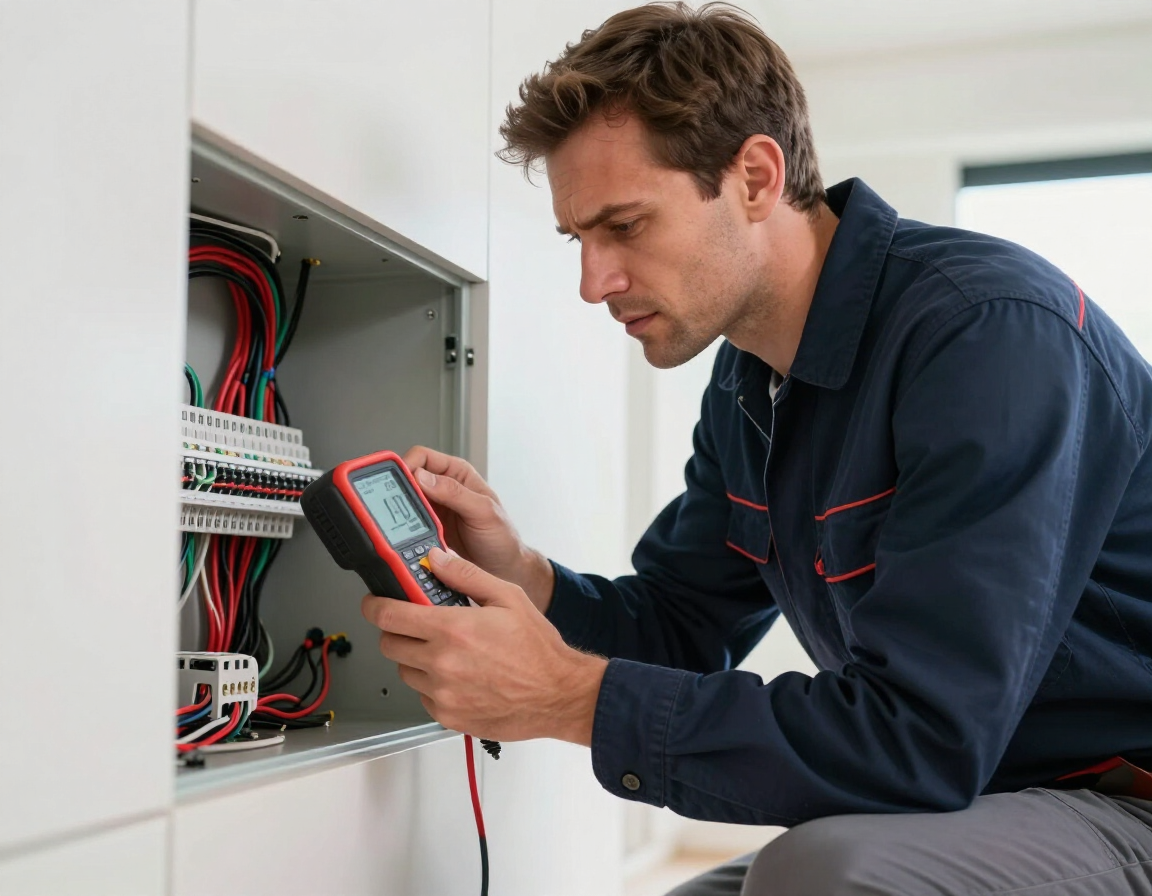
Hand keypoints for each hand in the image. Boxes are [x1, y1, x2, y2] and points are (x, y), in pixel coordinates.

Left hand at [362, 548, 606, 743]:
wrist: (557, 695)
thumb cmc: (537, 649)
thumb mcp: (508, 597)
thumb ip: (467, 575)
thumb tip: (437, 560)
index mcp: (452, 629)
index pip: (389, 616)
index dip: (375, 606)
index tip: (374, 603)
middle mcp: (442, 663)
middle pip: (390, 645)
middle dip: (399, 632)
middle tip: (419, 626)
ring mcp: (443, 694)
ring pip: (405, 672)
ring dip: (416, 659)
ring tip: (447, 653)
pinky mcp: (448, 717)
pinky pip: (423, 697)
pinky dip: (432, 686)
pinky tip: (458, 676)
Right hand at [403, 445, 554, 611]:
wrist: (504, 570)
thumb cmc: (502, 538)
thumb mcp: (483, 511)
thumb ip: (456, 493)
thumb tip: (424, 478)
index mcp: (458, 473)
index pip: (423, 457)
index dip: (408, 465)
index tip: (400, 483)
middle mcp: (443, 487)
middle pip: (409, 477)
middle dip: (398, 488)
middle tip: (391, 504)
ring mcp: (434, 508)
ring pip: (405, 500)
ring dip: (399, 509)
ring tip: (395, 520)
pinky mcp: (427, 528)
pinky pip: (406, 522)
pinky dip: (401, 526)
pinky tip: (402, 534)